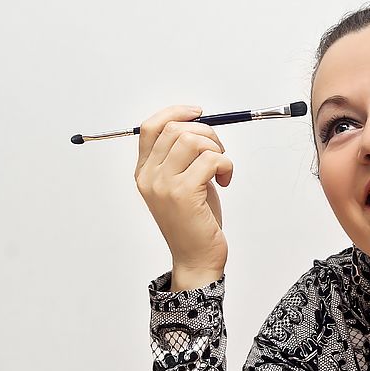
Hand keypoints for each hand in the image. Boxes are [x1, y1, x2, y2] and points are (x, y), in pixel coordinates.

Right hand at [134, 105, 232, 276]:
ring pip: (193, 140)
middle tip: (219, 153)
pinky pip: (211, 159)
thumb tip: (200, 125)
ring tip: (221, 168)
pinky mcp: (183, 193)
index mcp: (144, 172)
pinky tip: (225, 181)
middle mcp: (148, 176)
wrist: (196, 258)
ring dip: (217, 149)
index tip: (199, 113)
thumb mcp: (183, 183)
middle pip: (176, 130)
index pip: (151, 127)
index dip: (176, 113)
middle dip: (207, 133)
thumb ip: (183, 156)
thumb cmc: (194, 221)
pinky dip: (226, 165)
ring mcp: (163, 185)